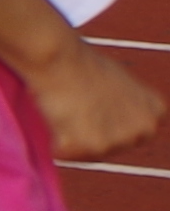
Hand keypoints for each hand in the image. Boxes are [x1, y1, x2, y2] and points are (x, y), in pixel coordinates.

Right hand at [25, 36, 162, 162]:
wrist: (59, 57)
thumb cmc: (81, 65)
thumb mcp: (119, 84)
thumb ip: (125, 107)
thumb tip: (109, 120)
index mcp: (154, 113)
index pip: (129, 136)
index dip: (105, 122)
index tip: (94, 105)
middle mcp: (144, 129)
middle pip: (109, 148)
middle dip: (90, 134)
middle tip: (77, 107)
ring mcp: (121, 139)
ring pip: (86, 153)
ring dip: (71, 136)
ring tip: (68, 107)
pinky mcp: (94, 146)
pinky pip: (65, 153)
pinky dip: (55, 139)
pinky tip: (59, 114)